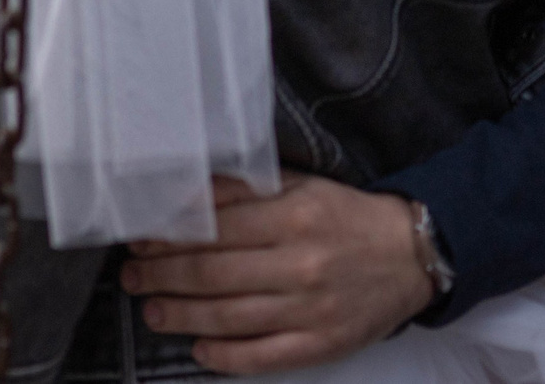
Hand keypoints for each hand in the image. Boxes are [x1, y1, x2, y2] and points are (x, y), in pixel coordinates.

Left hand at [120, 175, 435, 374]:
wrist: (411, 255)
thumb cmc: (348, 217)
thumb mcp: (301, 186)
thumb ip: (247, 189)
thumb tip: (190, 196)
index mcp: (295, 216)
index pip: (214, 230)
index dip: (169, 239)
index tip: (141, 242)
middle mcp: (301, 264)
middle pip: (213, 274)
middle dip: (162, 277)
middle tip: (133, 278)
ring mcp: (310, 310)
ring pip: (229, 318)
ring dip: (181, 316)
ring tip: (153, 311)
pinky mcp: (321, 345)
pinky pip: (262, 357)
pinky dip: (225, 357)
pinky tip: (199, 349)